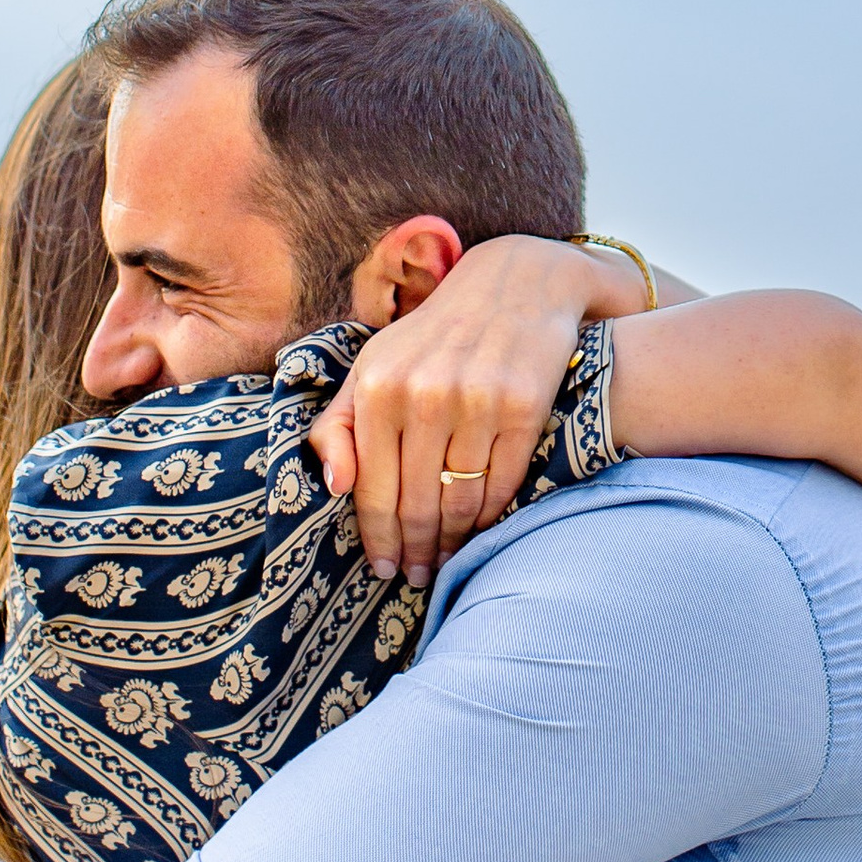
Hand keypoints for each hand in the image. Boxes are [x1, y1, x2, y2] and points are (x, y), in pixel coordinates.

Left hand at [308, 238, 602, 584]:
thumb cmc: (432, 335)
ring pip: (460, 500)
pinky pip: (502, 483)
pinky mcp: (525, 407)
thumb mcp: (373, 365)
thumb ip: (338, 423)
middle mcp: (425, 394)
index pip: (372, 489)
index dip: (376, 539)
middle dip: (414, 550)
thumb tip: (337, 486)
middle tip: (415, 577)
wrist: (516, 284)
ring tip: (445, 560)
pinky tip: (478, 529)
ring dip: (451, 541)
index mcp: (379, 386)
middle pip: (416, 503)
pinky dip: (489, 515)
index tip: (382, 568)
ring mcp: (478, 400)